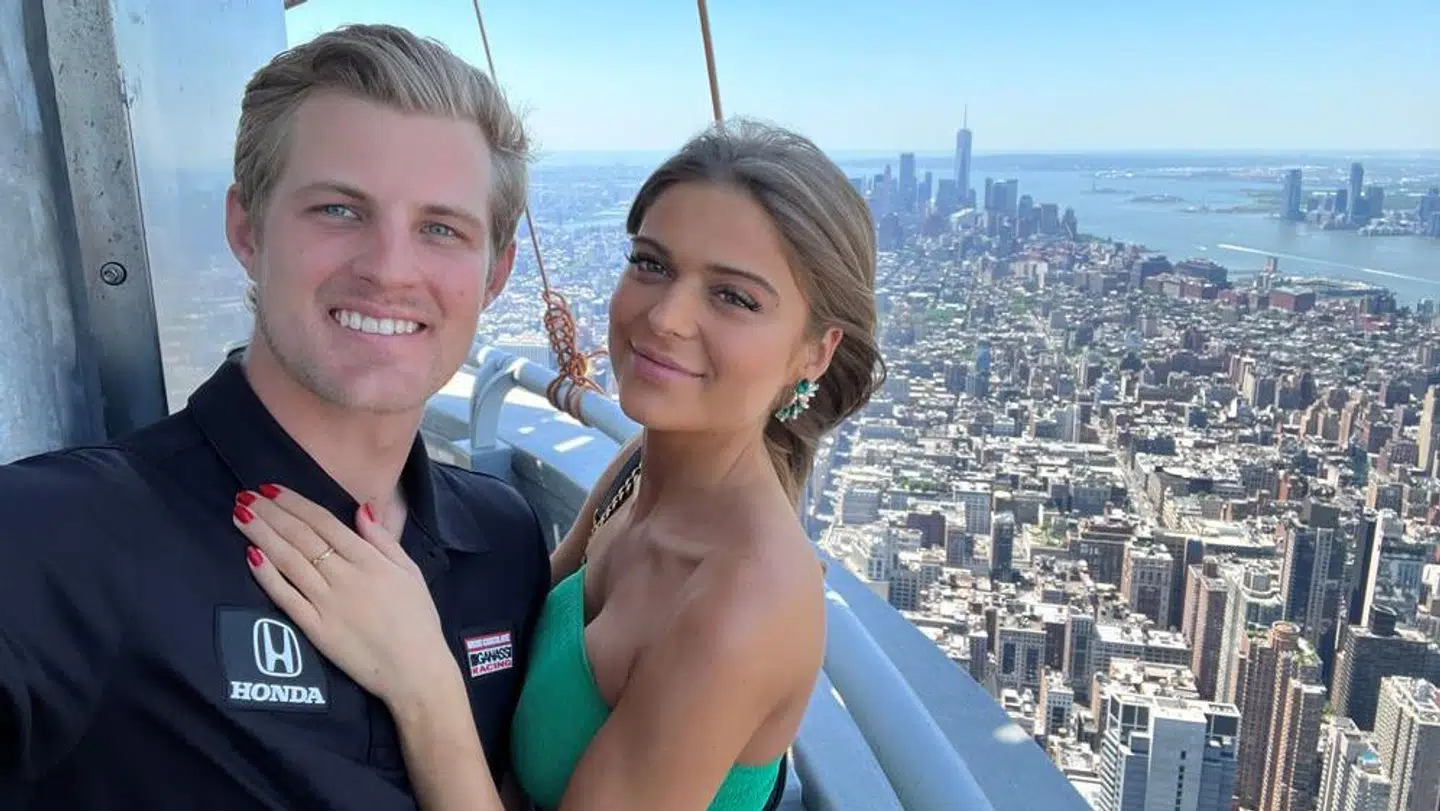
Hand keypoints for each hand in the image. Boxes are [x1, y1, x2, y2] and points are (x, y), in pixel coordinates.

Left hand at [232, 485, 458, 706]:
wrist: (416, 670)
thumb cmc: (418, 620)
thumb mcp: (411, 572)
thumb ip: (384, 540)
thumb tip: (361, 509)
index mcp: (369, 560)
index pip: (324, 523)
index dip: (295, 503)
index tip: (271, 488)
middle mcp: (344, 576)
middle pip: (301, 537)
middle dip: (271, 513)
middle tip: (245, 496)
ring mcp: (327, 603)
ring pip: (288, 561)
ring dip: (263, 536)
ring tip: (241, 516)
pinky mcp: (315, 629)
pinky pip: (286, 598)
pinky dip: (268, 576)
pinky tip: (251, 556)